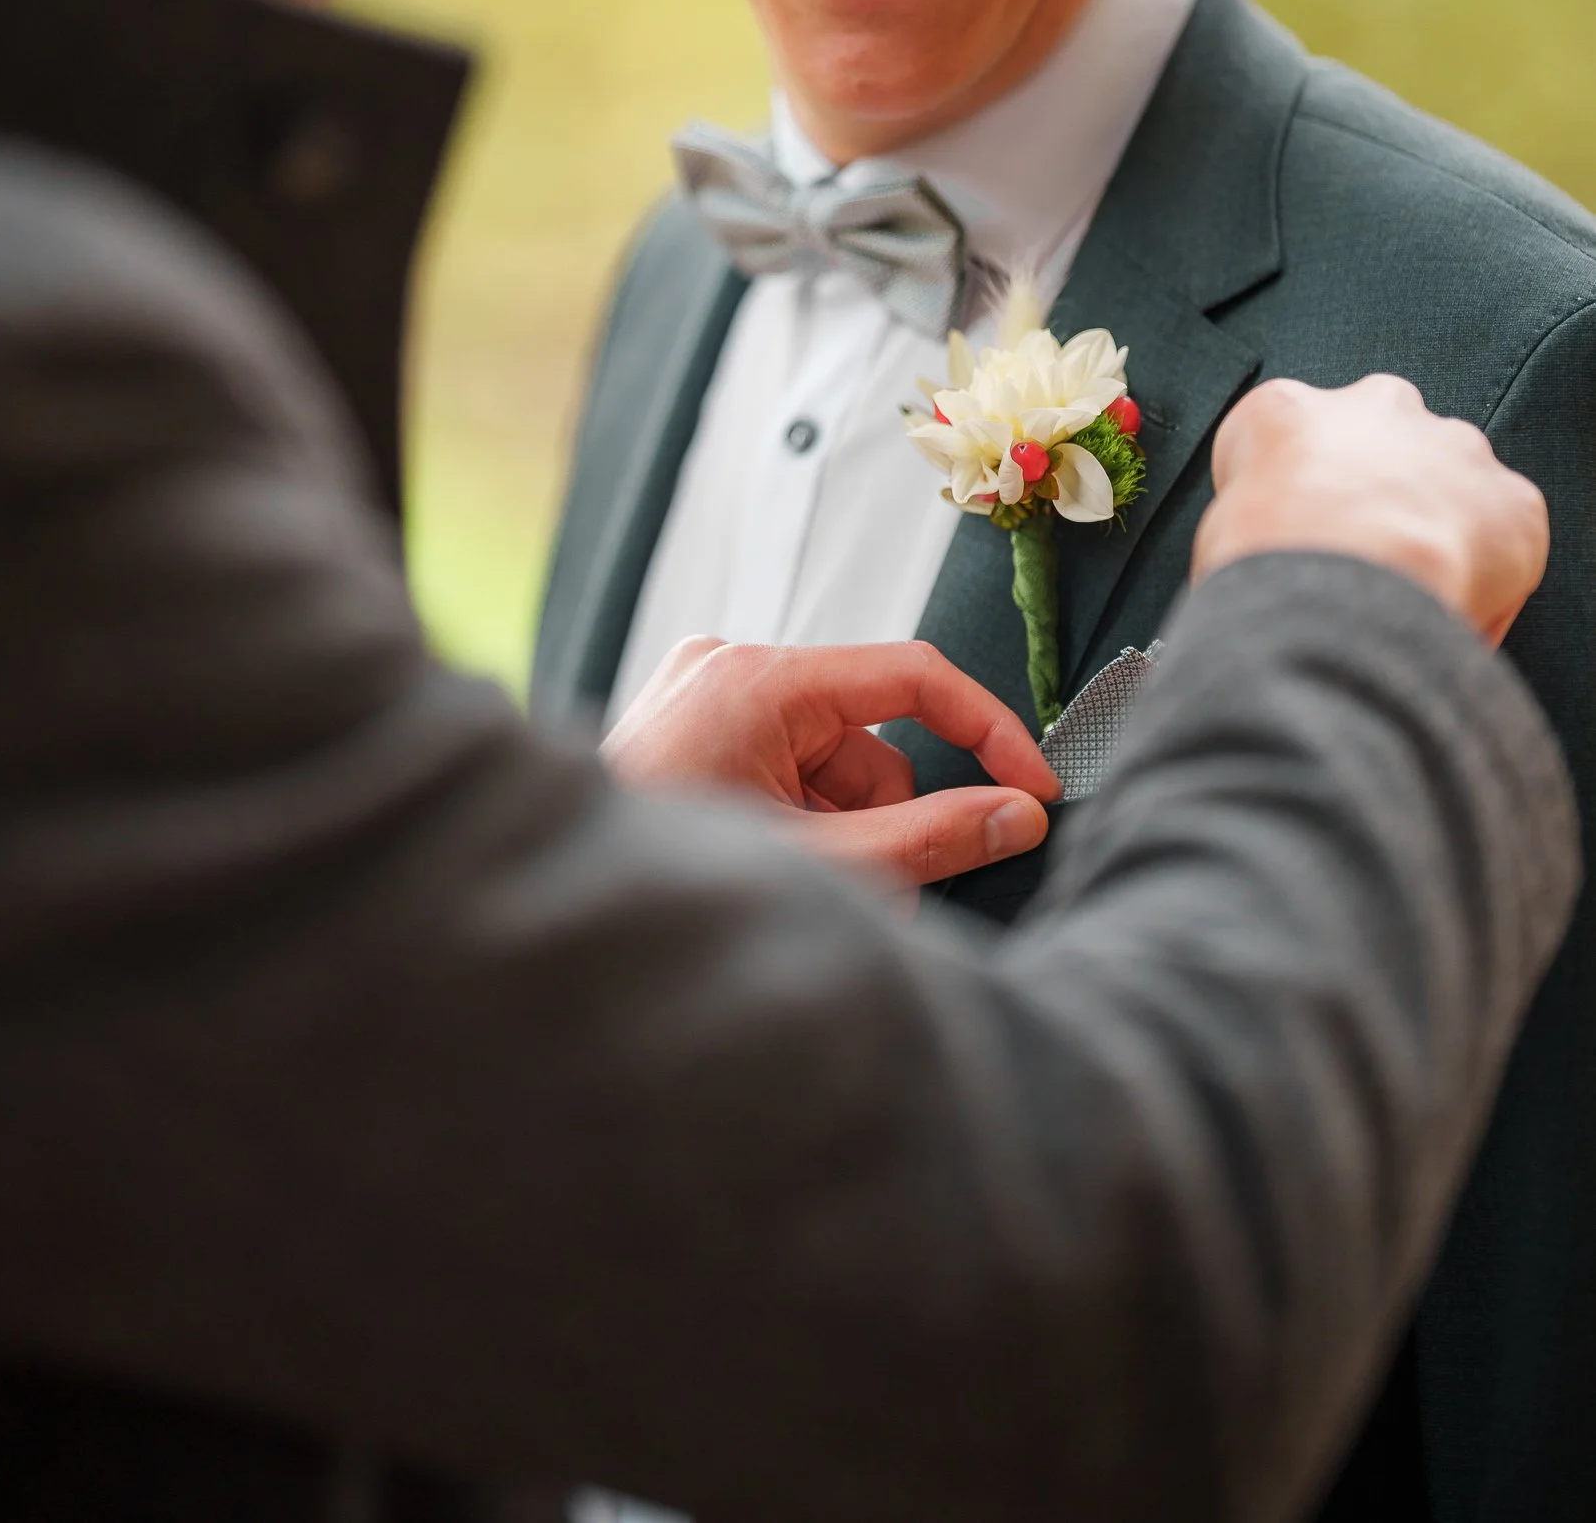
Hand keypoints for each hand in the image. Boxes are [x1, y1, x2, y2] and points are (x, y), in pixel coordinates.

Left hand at [603, 637, 1059, 893]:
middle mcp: (727, 669)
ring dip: (843, 836)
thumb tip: (1018, 816)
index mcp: (758, 680)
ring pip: (831, 766)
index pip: (913, 676)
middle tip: (871, 896)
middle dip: (885, 822)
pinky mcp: (691, 730)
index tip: (1034, 788)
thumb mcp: (824, 868)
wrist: (567, 933)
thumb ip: (933, 839)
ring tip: (803, 899)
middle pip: (870, 739)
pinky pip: (786, 770)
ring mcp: (703, 698)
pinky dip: (800, 827)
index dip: (988, 731)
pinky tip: (769, 877)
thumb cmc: (668, 894)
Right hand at [1193, 374, 1548, 645]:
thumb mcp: (1217, 532)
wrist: (1334, 599)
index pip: (1290, 435)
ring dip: (1437, 522)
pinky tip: (1452, 610)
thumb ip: (1256, 520)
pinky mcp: (1511, 499)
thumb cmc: (1263, 570)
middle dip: (1380, 486)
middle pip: (1382, 437)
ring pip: (1451, 479)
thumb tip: (1274, 561)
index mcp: (1284, 410)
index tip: (1303, 534)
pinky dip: (1488, 573)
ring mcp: (1451, 447)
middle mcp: (1372, 407)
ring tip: (1412, 589)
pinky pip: (1504, 536)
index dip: (1298, 492)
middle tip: (1366, 554)